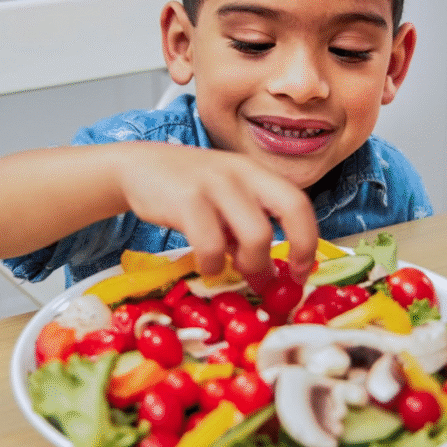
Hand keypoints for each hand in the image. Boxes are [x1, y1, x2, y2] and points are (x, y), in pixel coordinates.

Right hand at [116, 142, 317, 289]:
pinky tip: (206, 264)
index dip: (308, 240)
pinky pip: (212, 244)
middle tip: (278, 278)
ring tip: (233, 270)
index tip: (301, 272)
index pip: (299, 202)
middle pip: (292, 208)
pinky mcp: (187, 199)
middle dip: (297, 249)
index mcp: (257, 173)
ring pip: (257, 233)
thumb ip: (247, 228)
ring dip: (251, 264)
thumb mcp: (225, 199)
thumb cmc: (188, 190)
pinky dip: (212, 264)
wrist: (138, 167)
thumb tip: (269, 276)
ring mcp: (216, 183)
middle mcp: (243, 172)